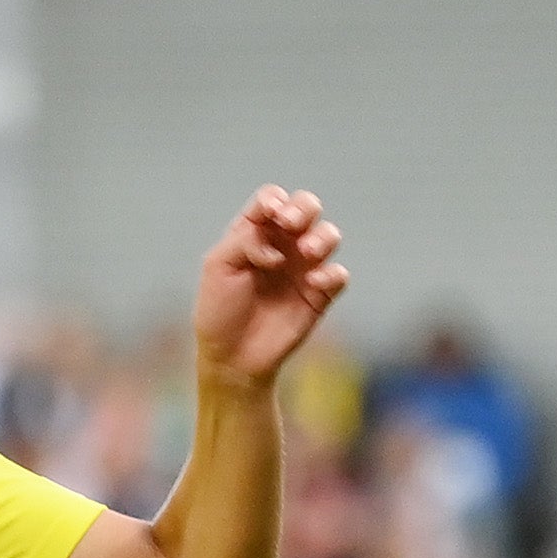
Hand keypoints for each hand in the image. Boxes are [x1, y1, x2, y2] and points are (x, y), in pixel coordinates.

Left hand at [191, 187, 348, 390]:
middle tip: (290, 224)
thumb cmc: (219, 310)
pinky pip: (338, 275)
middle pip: (306, 206)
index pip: (271, 200)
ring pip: (329, 235)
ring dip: (322, 237)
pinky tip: (312, 284)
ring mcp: (303, 267)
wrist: (233, 357)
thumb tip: (278, 247)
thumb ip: (244, 240)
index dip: (274, 200)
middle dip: (303, 208)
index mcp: (254, 233)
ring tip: (306, 253)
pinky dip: (330, 274)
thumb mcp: (218, 266)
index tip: (270, 215)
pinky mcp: (319, 294)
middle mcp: (282, 244)